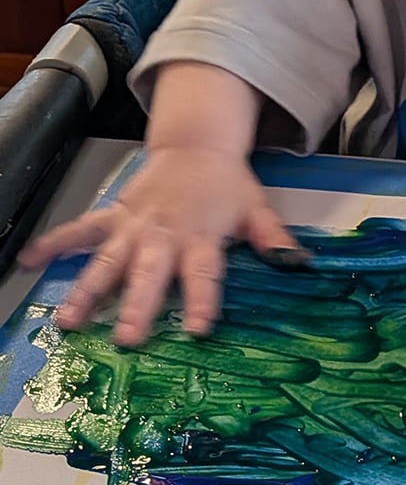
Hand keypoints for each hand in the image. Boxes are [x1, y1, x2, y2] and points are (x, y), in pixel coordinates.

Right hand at [18, 147, 300, 345]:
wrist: (197, 145)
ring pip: (106, 262)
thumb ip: (274, 238)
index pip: (205, 274)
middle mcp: (164, 236)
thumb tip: (299, 263)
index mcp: (203, 237)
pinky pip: (79, 231)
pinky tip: (27, 261)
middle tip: (125, 338)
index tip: (199, 329)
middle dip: (136, 306)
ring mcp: (133, 227)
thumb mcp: (257, 209)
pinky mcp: (113, 217)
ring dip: (86, 291)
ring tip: (67, 322)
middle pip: (149, 274)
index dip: (203, 300)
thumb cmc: (228, 187)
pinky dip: (53, 244)